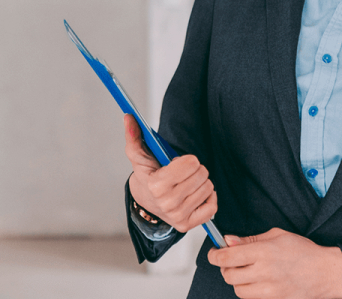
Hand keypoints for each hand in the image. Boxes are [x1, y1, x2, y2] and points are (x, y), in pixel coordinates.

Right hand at [122, 114, 216, 232]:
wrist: (145, 201)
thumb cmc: (147, 175)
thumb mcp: (138, 156)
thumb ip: (134, 135)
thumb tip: (129, 116)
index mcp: (156, 185)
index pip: (191, 164)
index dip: (187, 159)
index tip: (177, 163)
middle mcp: (167, 203)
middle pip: (202, 174)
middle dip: (195, 169)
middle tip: (183, 173)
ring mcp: (178, 216)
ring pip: (208, 188)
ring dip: (201, 182)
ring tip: (187, 183)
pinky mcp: (187, 224)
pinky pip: (212, 206)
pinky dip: (208, 197)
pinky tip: (196, 194)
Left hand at [207, 228, 341, 298]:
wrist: (326, 272)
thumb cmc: (304, 252)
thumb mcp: (277, 236)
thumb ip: (250, 240)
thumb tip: (228, 241)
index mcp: (263, 252)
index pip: (226, 257)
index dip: (215, 255)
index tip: (214, 253)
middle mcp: (264, 272)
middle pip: (228, 275)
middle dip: (225, 268)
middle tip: (232, 261)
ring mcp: (269, 290)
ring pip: (238, 290)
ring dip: (237, 281)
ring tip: (247, 272)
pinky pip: (251, 298)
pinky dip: (249, 290)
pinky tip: (257, 282)